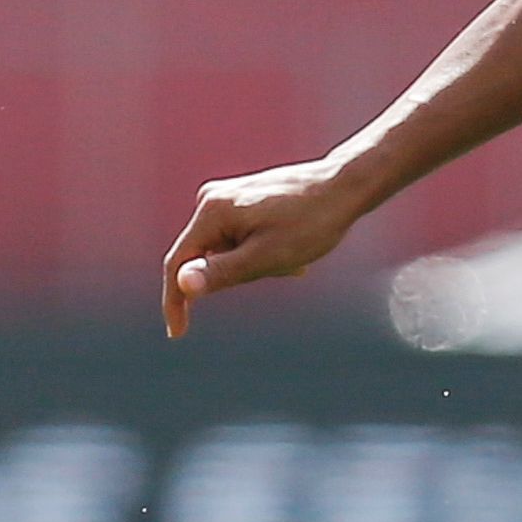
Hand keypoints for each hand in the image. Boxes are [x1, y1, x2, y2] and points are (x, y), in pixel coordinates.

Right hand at [162, 159, 370, 335]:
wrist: (345, 187)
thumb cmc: (312, 224)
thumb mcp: (267, 257)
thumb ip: (223, 272)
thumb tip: (182, 286)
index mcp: (212, 212)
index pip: (177, 263)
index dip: (175, 301)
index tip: (178, 334)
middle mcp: (212, 200)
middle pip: (206, 257)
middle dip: (241, 274)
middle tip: (286, 267)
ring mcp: (227, 198)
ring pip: (228, 251)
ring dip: (258, 265)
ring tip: (296, 258)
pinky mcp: (243, 200)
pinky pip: (242, 240)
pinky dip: (264, 253)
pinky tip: (295, 252)